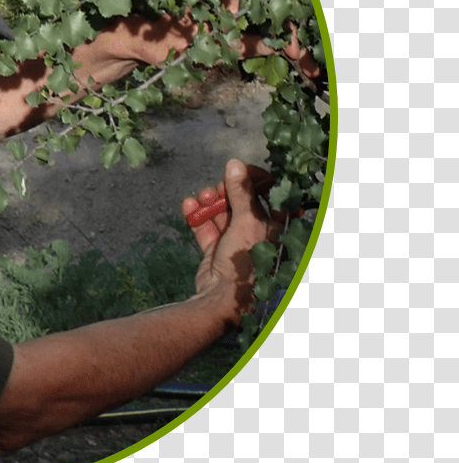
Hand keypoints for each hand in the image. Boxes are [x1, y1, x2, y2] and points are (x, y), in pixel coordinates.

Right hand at [182, 159, 268, 325]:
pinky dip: (197, 216)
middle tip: (216, 189)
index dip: (253, 179)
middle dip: (225, 191)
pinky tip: (188, 205)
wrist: (222, 299)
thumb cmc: (246, 261)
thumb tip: (234, 164)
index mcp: (274, 226)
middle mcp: (257, 232)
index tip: (238, 170)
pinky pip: (206, 228)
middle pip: (241, 201)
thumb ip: (240, 192)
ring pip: (221, 213)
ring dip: (208, 203)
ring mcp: (235, 242)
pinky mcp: (216, 251)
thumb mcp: (246, 222)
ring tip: (199, 197)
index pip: (269, 193)